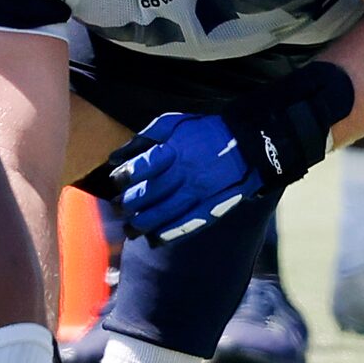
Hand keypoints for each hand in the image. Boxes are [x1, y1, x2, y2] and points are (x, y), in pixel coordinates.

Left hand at [109, 111, 262, 245]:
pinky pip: (183, 226)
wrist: (247, 143)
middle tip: (120, 206)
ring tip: (131, 228)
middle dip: (128, 203)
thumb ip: (144, 138)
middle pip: (147, 195)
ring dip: (141, 225)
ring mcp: (197, 194)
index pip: (140, 168)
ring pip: (161, 215)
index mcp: (175, 151)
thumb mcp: (174, 124)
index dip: (123, 177)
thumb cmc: (205, 132)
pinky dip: (166, 235)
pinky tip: (154, 238)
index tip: (117, 180)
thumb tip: (116, 158)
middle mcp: (184, 174)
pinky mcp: (209, 208)